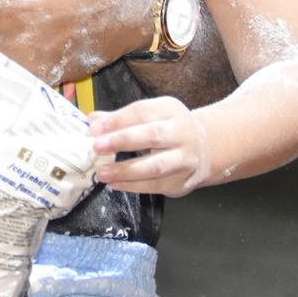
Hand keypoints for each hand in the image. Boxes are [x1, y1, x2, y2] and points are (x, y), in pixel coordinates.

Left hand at [89, 96, 210, 196]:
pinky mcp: (183, 181)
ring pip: (156, 165)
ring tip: (102, 173)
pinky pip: (156, 185)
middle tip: (97, 147)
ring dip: (126, 170)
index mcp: (170, 110)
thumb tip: (93, 120)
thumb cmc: (167, 129)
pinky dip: (133, 186)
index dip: (117, 120)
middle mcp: (182, 133)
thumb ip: (121, 118)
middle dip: (122, 141)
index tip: (94, 128)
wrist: (204, 149)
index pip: (142, 112)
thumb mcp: (150, 115)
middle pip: (152, 136)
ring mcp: (185, 159)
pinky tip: (115, 184)